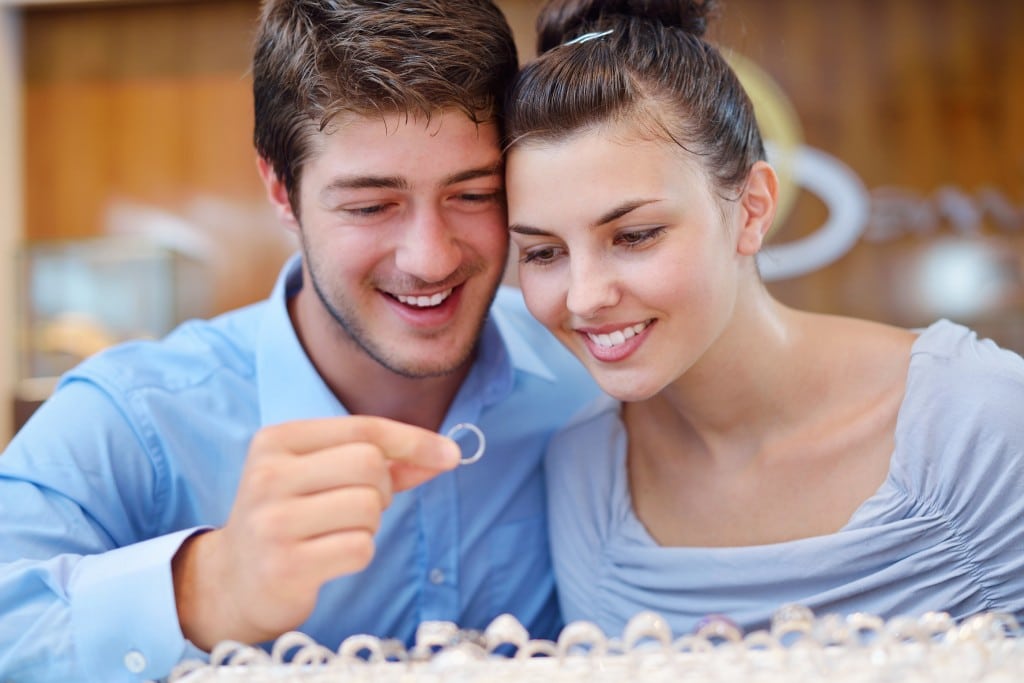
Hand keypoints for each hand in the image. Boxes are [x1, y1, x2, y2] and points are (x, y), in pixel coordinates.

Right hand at [171, 416, 459, 649]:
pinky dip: (359, 553)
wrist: (232, 582)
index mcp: (277, 440)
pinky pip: (360, 548)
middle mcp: (268, 475)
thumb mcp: (322, 476)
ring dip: (370, 525)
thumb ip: (382, 461)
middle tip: (361, 507)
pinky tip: (329, 558)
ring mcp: (272, 522)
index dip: (413, 440)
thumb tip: (445, 453)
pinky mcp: (285, 566)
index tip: (449, 454)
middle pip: (369, 464)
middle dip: (383, 488)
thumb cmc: (290, 518)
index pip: (362, 428)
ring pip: (368, 507)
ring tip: (337, 532)